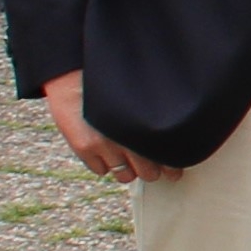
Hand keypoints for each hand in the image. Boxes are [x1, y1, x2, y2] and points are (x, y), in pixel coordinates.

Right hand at [42, 69, 170, 184]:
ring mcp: (105, 145)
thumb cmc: (112, 84)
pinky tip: (106, 153)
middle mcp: (128, 137)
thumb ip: (155, 119)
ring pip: (125, 176)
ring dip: (128, 170)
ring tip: (128, 160)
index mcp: (149, 125)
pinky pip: (101, 171)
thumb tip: (175, 138)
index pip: (168, 156)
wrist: (75, 73)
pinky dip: (104, 165)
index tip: (175, 169)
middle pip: (149, 172)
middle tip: (151, 165)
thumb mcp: (142, 98)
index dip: (173, 165)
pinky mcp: (84, 148)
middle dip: (152, 170)